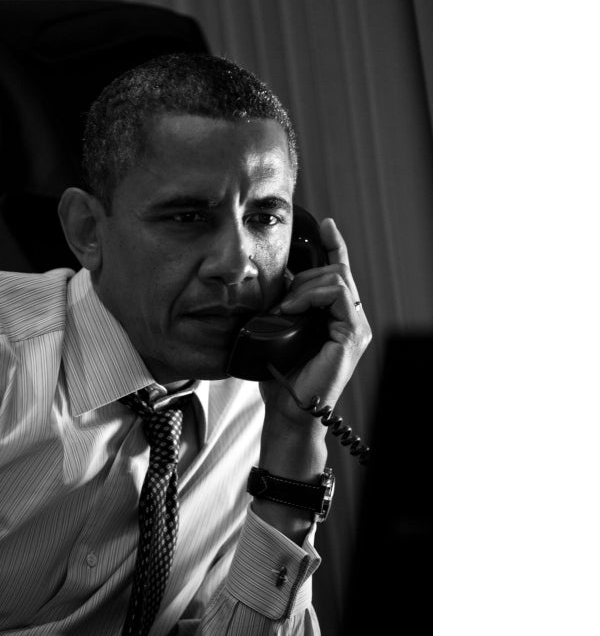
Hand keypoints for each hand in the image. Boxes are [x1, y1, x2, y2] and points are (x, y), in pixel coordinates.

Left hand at [260, 216, 370, 427]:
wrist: (287, 410)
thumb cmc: (281, 377)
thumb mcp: (278, 330)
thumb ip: (285, 305)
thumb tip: (279, 276)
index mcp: (337, 317)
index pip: (340, 272)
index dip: (335, 246)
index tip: (324, 225)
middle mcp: (351, 320)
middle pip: (335, 271)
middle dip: (303, 276)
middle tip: (280, 299)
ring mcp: (356, 327)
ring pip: (336, 278)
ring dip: (304, 287)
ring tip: (284, 308)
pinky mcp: (354, 335)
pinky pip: (337, 294)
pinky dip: (311, 295)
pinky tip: (292, 309)